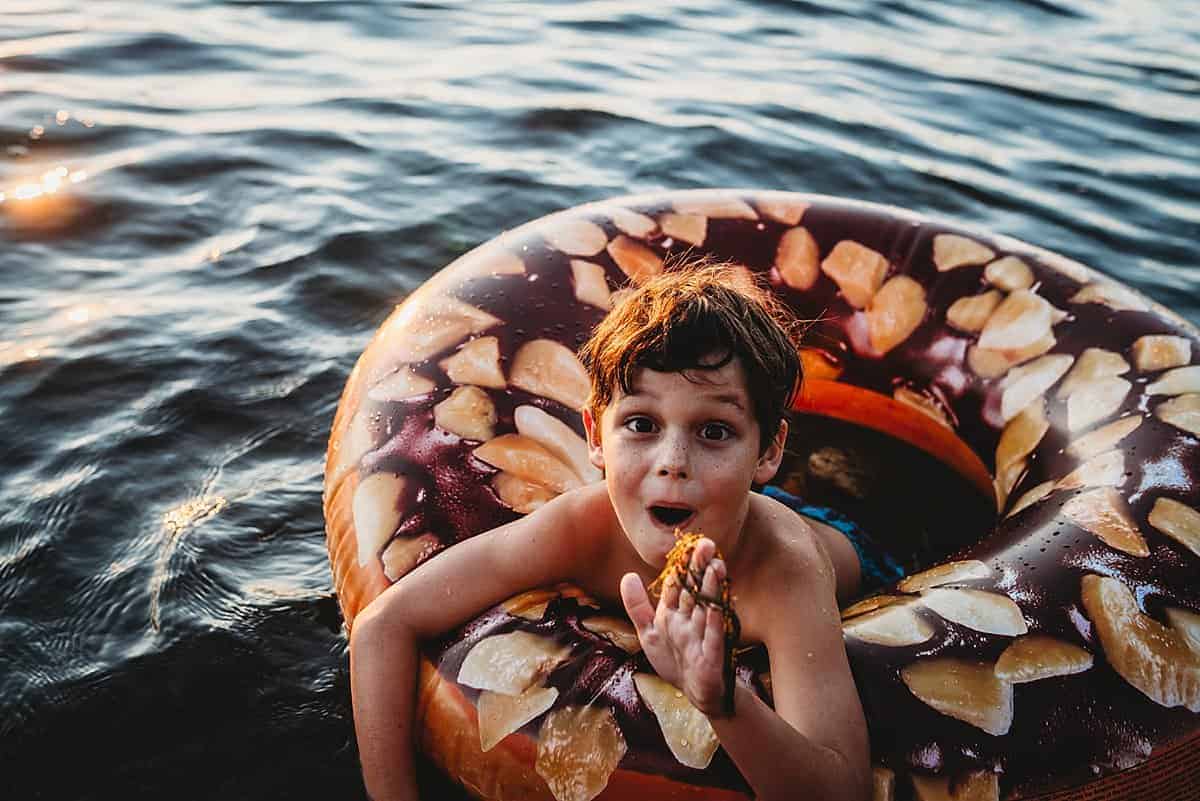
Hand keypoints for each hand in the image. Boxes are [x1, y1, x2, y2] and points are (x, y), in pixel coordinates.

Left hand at [620, 537, 730, 716]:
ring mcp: (702, 636)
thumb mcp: (649, 632)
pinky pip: (714, 636)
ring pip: (708, 609)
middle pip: (695, 590)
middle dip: (700, 568)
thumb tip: (628, 575)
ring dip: (711, 589)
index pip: (678, 584)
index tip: (687, 544)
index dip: (681, 565)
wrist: (695, 692)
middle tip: (706, 544)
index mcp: (675, 611)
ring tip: (715, 565)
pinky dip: (715, 622)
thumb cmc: (674, 660)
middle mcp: (691, 619)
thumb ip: (637, 605)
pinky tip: (716, 607)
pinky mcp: (712, 656)